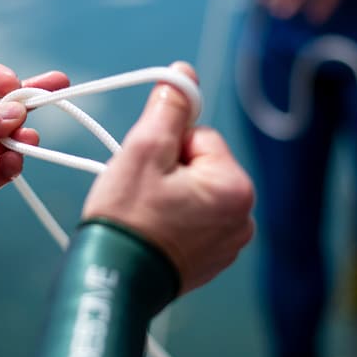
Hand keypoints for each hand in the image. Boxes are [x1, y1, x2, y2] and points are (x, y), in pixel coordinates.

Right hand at [82, 63, 254, 292]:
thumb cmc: (126, 218)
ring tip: (145, 217)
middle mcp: (244, 217)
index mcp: (235, 187)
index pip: (200, 137)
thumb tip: (185, 74)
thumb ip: (170, 108)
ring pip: (197, 192)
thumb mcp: (144, 150)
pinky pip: (196, 222)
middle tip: (141, 195)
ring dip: (171, 195)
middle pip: (201, 165)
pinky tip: (152, 234)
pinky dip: (174, 222)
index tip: (145, 171)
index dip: (166, 147)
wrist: (112, 282)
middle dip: (170, 172)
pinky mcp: (213, 261)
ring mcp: (230, 244)